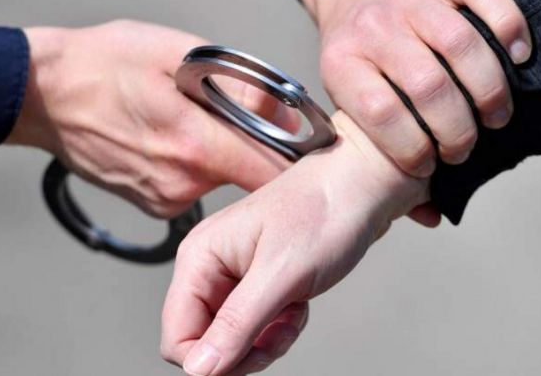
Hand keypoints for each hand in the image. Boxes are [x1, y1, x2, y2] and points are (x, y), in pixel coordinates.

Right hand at [6, 20, 294, 217]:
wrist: (43, 95)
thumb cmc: (103, 63)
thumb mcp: (177, 52)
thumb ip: (234, 82)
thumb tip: (278, 106)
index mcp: (194, 142)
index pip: (270, 171)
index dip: (298, 160)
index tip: (309, 146)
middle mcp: (183, 182)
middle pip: (249, 174)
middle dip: (256, 146)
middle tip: (243, 115)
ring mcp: (166, 198)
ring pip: (221, 179)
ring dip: (223, 153)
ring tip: (195, 120)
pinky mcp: (153, 204)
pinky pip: (195, 186)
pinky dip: (197, 164)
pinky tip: (172, 138)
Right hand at [160, 111, 428, 374]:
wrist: (363, 184)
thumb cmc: (324, 210)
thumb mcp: (280, 274)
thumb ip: (236, 325)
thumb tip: (198, 370)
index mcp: (200, 258)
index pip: (178, 337)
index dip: (210, 359)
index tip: (251, 355)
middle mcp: (210, 266)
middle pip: (206, 342)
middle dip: (245, 349)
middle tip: (280, 333)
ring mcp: (235, 274)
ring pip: (234, 338)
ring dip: (267, 338)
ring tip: (293, 313)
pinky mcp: (259, 280)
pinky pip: (257, 325)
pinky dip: (280, 326)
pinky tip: (299, 304)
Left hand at [296, 0, 531, 176]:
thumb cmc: (360, 52)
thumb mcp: (347, 95)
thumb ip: (382, 151)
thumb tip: (430, 214)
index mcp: (342, 62)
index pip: (381, 114)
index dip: (412, 149)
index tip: (430, 167)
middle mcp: (374, 26)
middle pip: (428, 86)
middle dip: (457, 131)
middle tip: (466, 148)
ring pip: (462, 45)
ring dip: (489, 91)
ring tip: (497, 117)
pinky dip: (510, 30)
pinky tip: (518, 57)